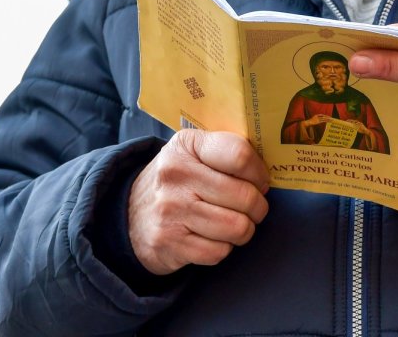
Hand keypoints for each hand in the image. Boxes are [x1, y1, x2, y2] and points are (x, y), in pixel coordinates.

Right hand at [128, 129, 269, 274]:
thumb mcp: (193, 152)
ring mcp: (171, 210)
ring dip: (243, 230)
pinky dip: (223, 248)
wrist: (129, 214)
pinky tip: (212, 237)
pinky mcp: (169, 243)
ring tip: (234, 222)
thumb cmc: (177, 181)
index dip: (259, 172)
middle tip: (252, 207)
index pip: (240, 155)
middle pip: (245, 196)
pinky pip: (219, 252)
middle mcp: (176, 174)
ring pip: (237, 227)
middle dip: (258, 207)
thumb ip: (226, 151)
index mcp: (187, 145)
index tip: (259, 181)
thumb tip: (267, 172)